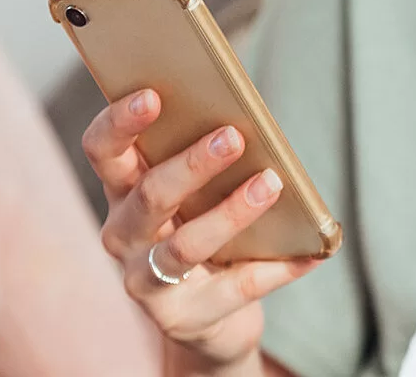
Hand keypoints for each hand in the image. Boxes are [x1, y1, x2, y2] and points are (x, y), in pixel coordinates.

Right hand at [84, 89, 318, 373]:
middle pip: (149, 194)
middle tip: (233, 136)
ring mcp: (145, 281)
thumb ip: (210, 162)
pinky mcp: (180, 318)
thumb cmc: (207, 234)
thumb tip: (251, 121)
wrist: (211, 320)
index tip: (152, 95)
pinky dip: (277, 268)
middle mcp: (124, 234)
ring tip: (271, 184)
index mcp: (123, 191)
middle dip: (192, 163)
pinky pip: (233, 288)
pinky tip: (312, 252)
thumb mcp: (199, 195)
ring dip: (232, 212)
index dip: (120, 123)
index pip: (103, 151)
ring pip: (185, 245)